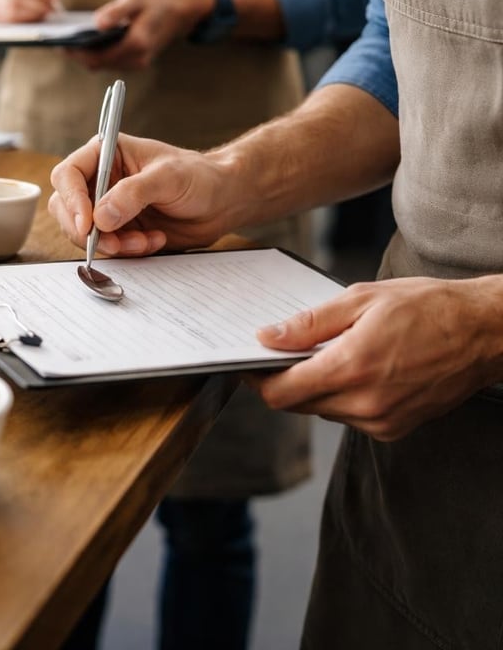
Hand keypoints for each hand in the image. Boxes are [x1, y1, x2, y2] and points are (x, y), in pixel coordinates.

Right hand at [48, 132, 235, 255]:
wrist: (221, 202)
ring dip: (111, 244)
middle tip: (114, 243)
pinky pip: (106, 248)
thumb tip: (101, 217)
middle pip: (66, 208)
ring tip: (144, 241)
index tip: (87, 224)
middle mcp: (100, 180)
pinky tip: (152, 241)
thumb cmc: (199, 176)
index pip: (68, 174)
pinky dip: (127, 251)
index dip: (71, 200)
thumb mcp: (169, 177)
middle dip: (88, 231)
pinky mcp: (117, 230)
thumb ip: (134, 193)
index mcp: (105, 154)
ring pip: (83, 233)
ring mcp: (106, 207)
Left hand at [65, 0, 213, 71]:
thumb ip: (117, 11)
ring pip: (102, 64)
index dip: (76, 52)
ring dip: (84, 55)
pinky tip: (82, 41)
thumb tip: (97, 23)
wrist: (183, 9)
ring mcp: (137, 62)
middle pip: (96, 64)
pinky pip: (109, 60)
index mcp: (136, 44)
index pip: (97, 57)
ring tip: (64, 40)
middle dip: (76, 54)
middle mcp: (137, 59)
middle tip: (57, 41)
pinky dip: (95, 53)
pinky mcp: (135, 60)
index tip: (59, 43)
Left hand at [250, 277, 502, 440]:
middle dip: (285, 379)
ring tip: (333, 354)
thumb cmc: (428, 308)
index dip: (258, 379)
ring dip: (316, 387)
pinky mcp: (394, 428)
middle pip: (297, 404)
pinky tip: (359, 370)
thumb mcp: (360, 301)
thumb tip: (267, 337)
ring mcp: (381, 421)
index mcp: (351, 369)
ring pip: (323, 410)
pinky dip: (342, 396)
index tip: (249, 364)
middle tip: (286, 351)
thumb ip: (308, 324)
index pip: (281, 392)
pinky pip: (349, 416)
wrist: (485, 333)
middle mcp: (365, 403)